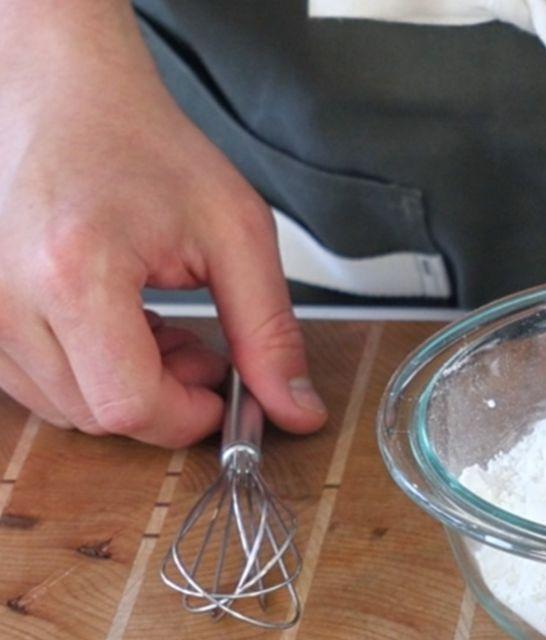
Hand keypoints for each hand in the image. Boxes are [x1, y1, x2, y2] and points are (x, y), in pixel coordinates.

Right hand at [0, 1, 326, 446]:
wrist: (66, 98)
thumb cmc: (144, 147)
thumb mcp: (235, 235)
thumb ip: (269, 332)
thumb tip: (296, 411)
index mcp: (75, 272)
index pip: (128, 405)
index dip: (187, 414)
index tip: (221, 389)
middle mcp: (7, 296)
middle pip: (98, 414)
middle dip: (166, 398)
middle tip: (204, 350)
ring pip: (65, 407)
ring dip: (127, 387)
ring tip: (164, 327)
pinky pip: (35, 383)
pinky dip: (88, 372)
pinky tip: (121, 327)